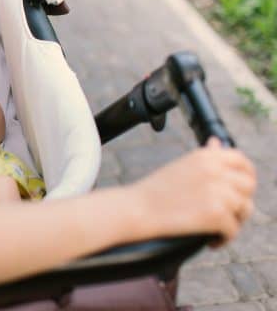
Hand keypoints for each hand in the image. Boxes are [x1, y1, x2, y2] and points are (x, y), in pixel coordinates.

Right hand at [131, 138, 255, 244]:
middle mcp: (215, 170)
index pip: (242, 161)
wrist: (136, 209)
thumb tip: (217, 143)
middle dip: (241, 200)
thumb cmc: (154, 190)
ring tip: (216, 228)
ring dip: (233, 221)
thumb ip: (205, 157)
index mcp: (206, 156)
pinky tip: (210, 241)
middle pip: (248, 186)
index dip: (246, 175)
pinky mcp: (216, 214)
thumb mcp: (181, 165)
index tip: (240, 189)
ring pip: (244, 209)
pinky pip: (233, 230)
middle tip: (226, 213)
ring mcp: (218, 192)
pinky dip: (223, 239)